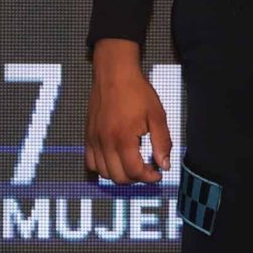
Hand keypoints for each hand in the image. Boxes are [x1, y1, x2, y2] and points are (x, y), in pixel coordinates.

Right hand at [83, 42, 170, 185]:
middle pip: (118, 177)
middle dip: (136, 178)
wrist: (114, 74)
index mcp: (123, 138)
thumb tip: (164, 164)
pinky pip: (91, 162)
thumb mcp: (157, 115)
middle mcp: (105, 142)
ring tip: (131, 164)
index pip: (134, 172)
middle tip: (146, 169)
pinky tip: (115, 159)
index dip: (149, 177)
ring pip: (103, 173)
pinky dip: (102, 167)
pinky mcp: (88, 136)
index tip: (157, 172)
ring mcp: (94, 140)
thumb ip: (162, 142)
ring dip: (119, 174)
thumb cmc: (136, 91)